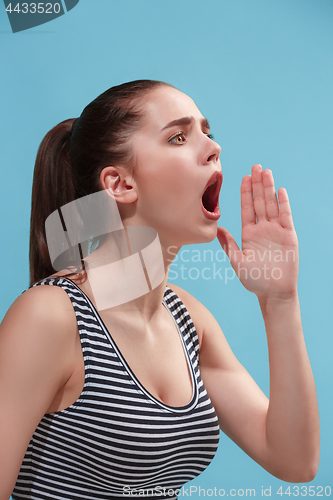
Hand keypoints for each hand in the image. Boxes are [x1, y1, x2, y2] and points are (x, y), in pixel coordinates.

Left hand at [217, 165, 298, 300]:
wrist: (273, 292)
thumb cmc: (254, 280)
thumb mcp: (237, 261)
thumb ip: (229, 244)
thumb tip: (218, 229)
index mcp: (249, 233)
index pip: (247, 208)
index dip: (245, 193)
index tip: (244, 177)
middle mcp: (262, 229)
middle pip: (259, 202)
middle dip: (257, 184)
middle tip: (255, 166)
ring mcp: (276, 231)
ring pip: (272, 205)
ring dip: (269, 188)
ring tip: (266, 172)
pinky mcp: (289, 235)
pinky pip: (286, 216)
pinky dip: (283, 203)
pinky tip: (280, 191)